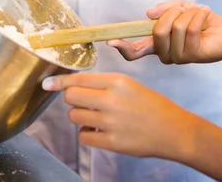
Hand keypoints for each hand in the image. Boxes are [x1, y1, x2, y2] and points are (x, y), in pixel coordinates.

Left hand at [42, 73, 198, 160]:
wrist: (174, 131)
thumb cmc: (150, 105)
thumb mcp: (128, 85)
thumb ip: (101, 84)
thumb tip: (70, 85)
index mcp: (116, 81)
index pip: (78, 79)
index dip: (59, 81)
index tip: (47, 83)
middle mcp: (111, 100)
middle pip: (70, 97)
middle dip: (71, 99)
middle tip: (83, 103)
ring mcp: (111, 122)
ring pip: (73, 116)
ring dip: (79, 117)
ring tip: (95, 117)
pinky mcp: (112, 142)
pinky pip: (83, 136)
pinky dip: (87, 133)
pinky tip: (99, 130)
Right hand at [108, 0, 221, 63]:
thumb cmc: (201, 21)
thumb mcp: (180, 7)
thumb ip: (164, 9)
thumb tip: (148, 13)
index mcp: (156, 45)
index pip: (135, 52)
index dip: (122, 47)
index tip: (111, 41)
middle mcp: (164, 54)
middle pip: (157, 31)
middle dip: (172, 13)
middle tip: (185, 10)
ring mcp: (178, 57)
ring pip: (175, 28)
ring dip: (190, 13)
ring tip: (200, 13)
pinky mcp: (193, 55)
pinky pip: (191, 28)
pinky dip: (200, 15)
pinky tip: (206, 15)